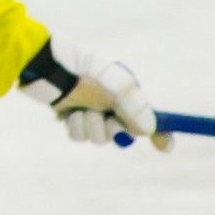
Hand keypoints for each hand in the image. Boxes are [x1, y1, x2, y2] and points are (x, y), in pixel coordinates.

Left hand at [17, 37, 172, 150]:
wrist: (49, 68)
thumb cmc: (86, 72)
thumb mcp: (119, 87)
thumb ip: (136, 108)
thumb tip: (148, 131)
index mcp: (124, 91)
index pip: (146, 116)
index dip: (159, 132)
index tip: (165, 146)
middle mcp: (109, 102)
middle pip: (123, 133)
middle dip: (115, 129)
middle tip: (109, 119)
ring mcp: (90, 111)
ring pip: (99, 137)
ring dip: (92, 127)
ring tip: (83, 109)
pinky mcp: (71, 118)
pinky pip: (79, 136)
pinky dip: (76, 126)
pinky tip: (70, 111)